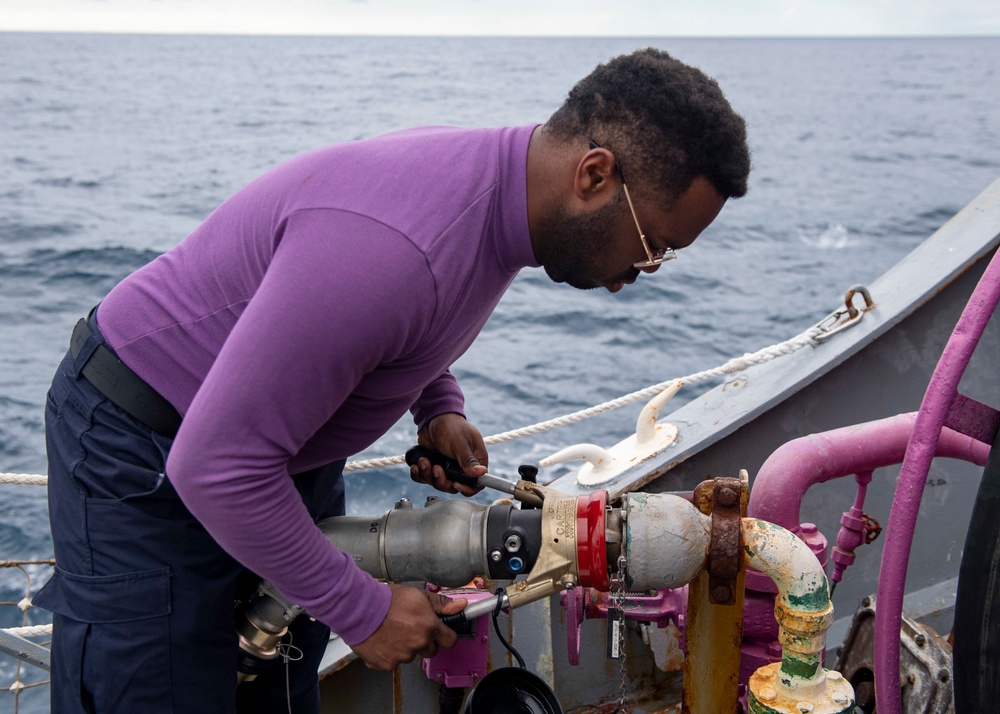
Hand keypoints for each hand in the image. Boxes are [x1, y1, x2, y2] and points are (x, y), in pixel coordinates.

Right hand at [350, 584, 466, 670]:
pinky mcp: (386, 664)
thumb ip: (441, 603)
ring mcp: (402, 656)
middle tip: (411, 628)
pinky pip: (392, 662)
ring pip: (410, 656)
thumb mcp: (417, 595)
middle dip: (424, 641)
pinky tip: (383, 639)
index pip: (450, 640)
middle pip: (431, 650)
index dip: (446, 635)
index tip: (441, 632)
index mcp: (429, 627)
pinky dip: (388, 654)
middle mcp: (418, 644)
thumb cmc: (386, 600)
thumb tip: (460, 606)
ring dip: (405, 647)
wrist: (359, 608)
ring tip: (392, 631)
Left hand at [410, 412, 487, 495]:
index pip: (476, 483)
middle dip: (441, 480)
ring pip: (438, 484)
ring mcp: (447, 469)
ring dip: (428, 475)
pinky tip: (416, 465)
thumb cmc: (451, 426)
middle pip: (454, 487)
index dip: (467, 489)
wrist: (432, 418)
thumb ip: (468, 459)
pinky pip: (426, 479)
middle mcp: (462, 468)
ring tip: (423, 461)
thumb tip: (481, 473)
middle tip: (435, 468)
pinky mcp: (433, 467)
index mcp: (475, 461)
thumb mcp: (459, 442)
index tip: (455, 484)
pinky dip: (419, 474)